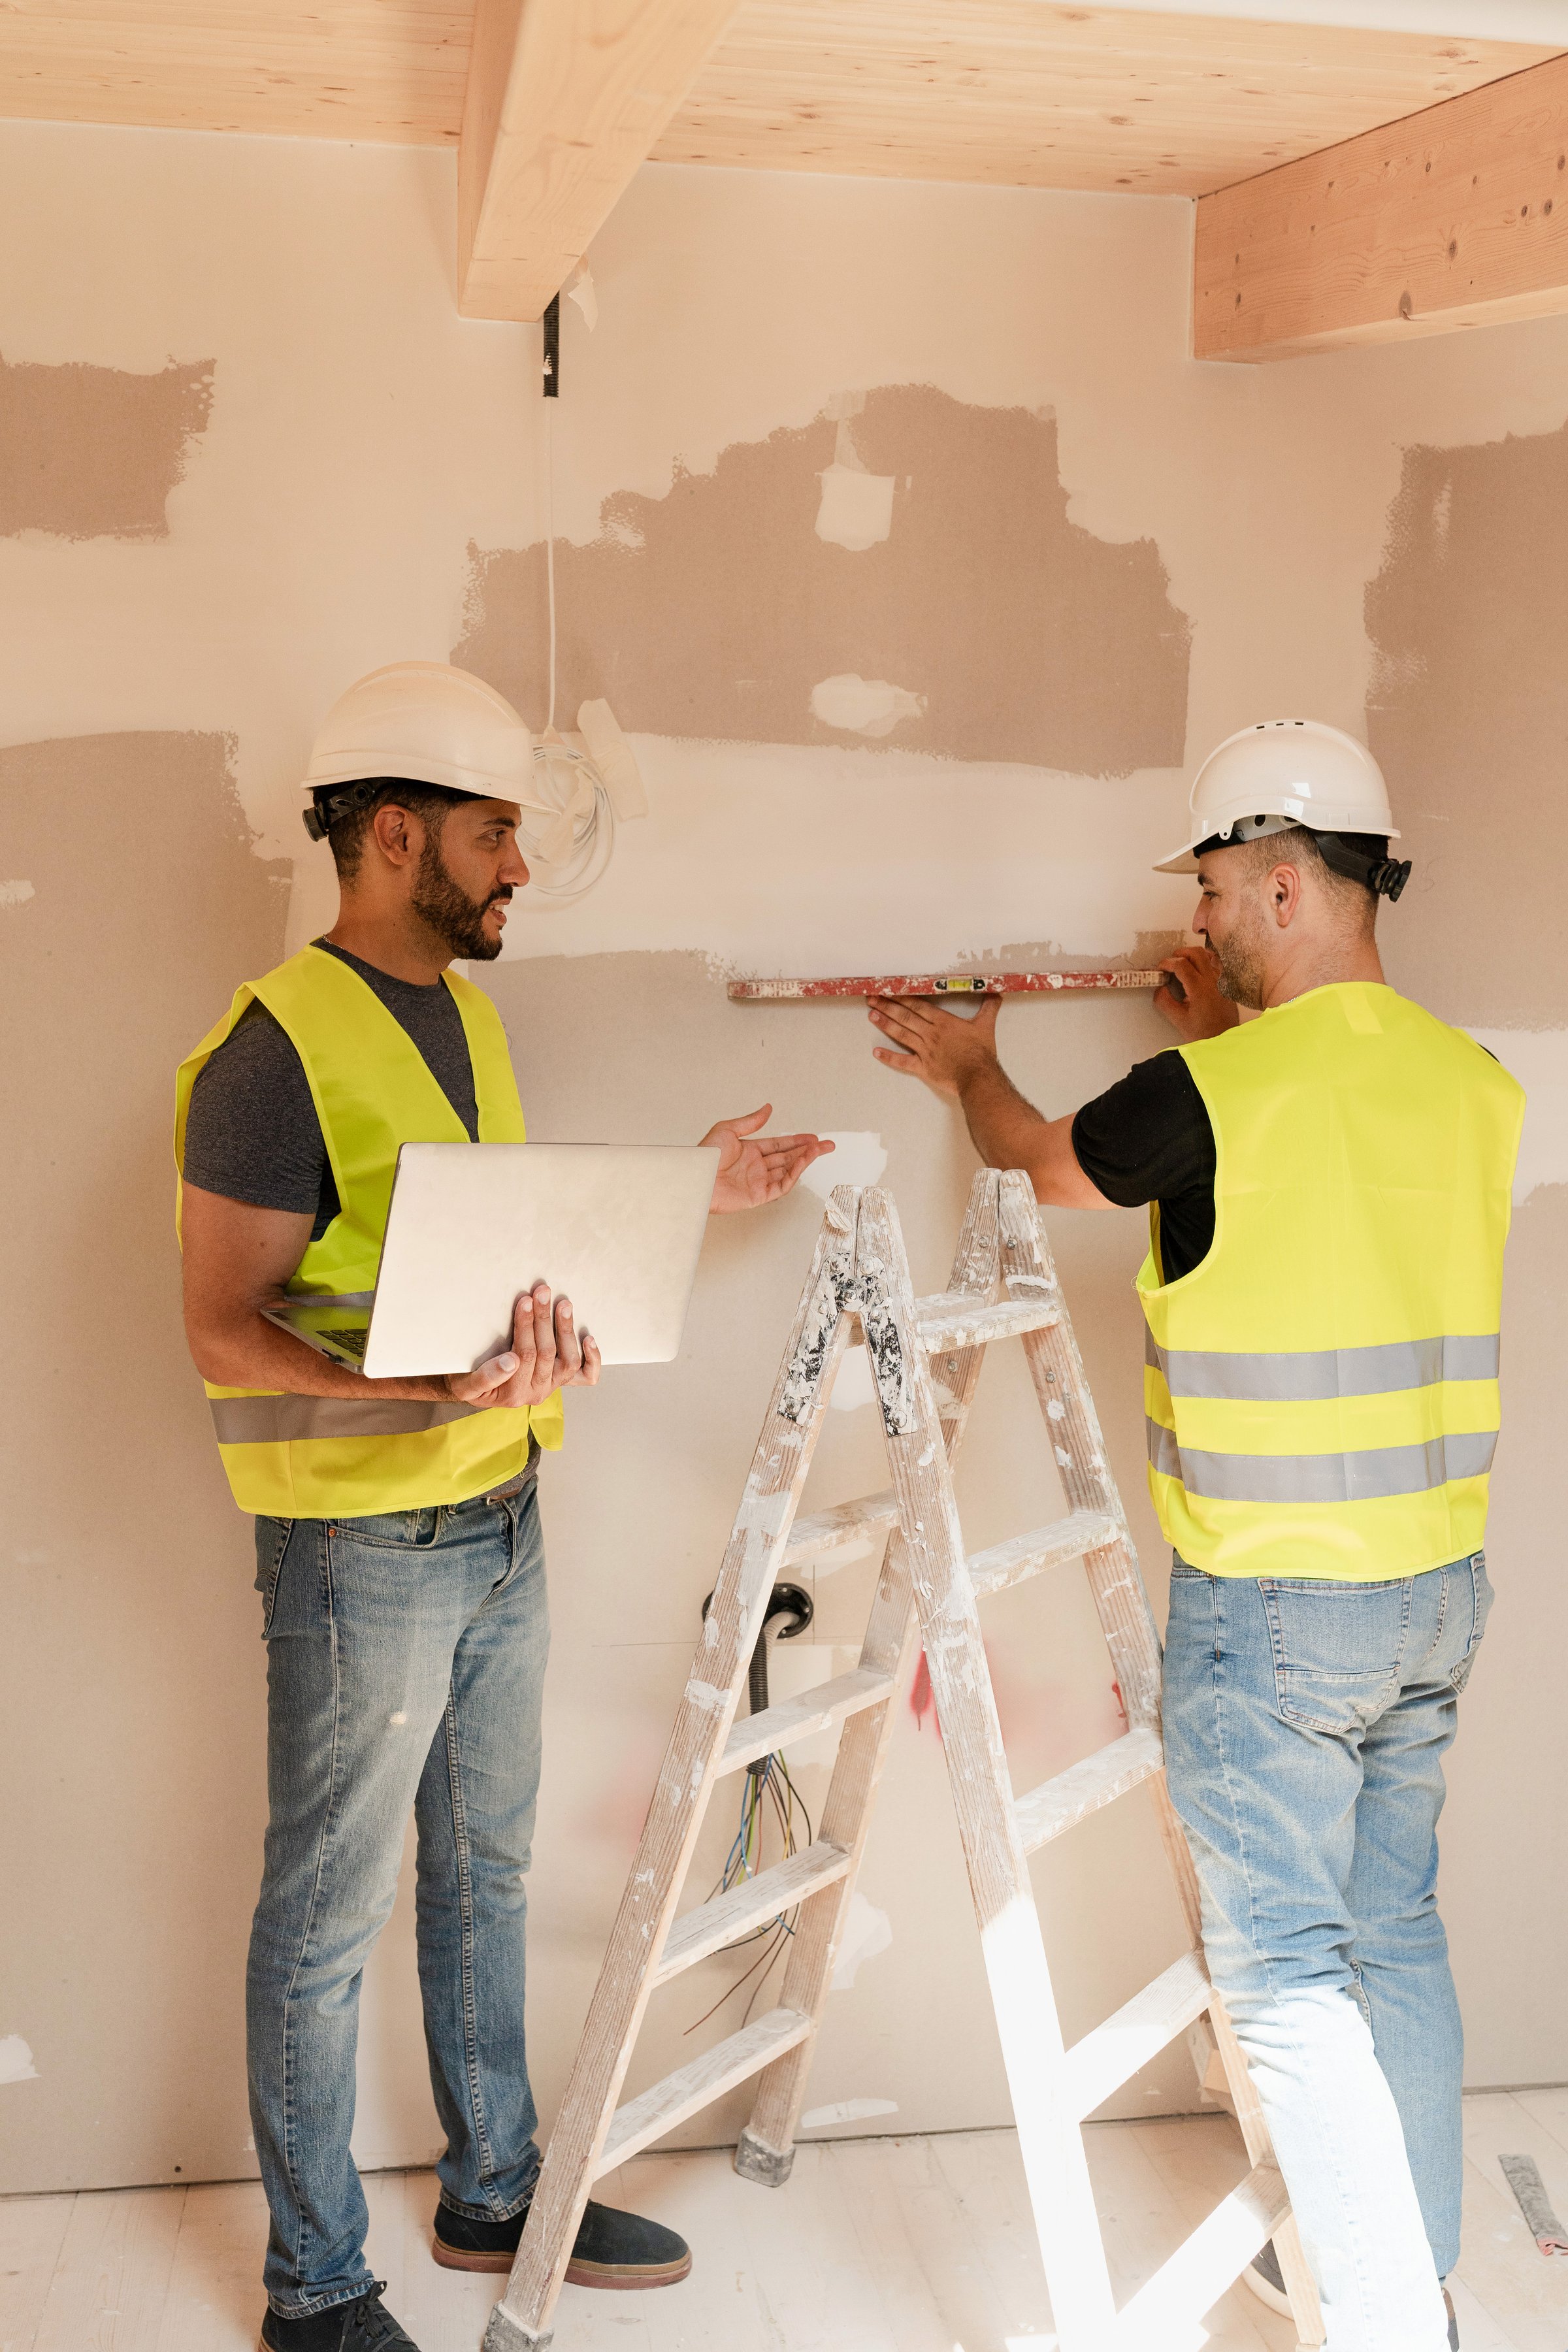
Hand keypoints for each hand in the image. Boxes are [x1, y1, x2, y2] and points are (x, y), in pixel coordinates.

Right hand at [446, 1283, 601, 1407]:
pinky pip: (584, 1375)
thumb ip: (486, 1376)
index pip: (523, 1355)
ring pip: (567, 1360)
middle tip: (541, 1291)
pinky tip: (589, 1337)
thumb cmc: (468, 1380)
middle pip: (545, 1353)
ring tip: (562, 1304)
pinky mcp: (561, 1381)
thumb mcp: (466, 1383)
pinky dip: (591, 1358)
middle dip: (543, 1319)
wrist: (473, 1389)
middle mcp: (535, 1392)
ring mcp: (551, 1387)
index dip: (525, 1326)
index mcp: (512, 1392)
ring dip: (565, 1329)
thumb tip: (510, 1361)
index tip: (524, 1301)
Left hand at [701, 1105, 834, 1212]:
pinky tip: (803, 1164)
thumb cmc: (704, 1156)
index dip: (796, 1141)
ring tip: (818, 1151)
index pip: (779, 1145)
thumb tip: (767, 1109)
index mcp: (748, 1151)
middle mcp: (755, 1166)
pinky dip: (794, 1175)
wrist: (696, 1177)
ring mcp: (757, 1181)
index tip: (812, 1137)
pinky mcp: (757, 1196)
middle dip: (808, 1150)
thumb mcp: (727, 1129)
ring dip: (804, 1161)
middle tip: (826, 1145)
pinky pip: (781, 1186)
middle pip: (787, 1157)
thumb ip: (751, 1121)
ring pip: (787, 1171)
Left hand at [869, 993, 1000, 1096]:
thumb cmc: (981, 1052)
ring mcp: (924, 1050)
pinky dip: (889, 1057)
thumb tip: (997, 992)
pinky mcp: (923, 1067)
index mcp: (942, 1021)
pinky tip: (876, 1052)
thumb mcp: (986, 1025)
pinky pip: (903, 1062)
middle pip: (905, 1016)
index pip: (917, 1005)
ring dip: (885, 1024)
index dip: (901, 996)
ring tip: (871, 1014)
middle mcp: (930, 1033)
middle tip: (871, 998)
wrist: (978, 1077)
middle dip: (887, 1006)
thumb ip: (989, 1007)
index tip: (888, 989)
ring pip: (901, 1034)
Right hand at [1154, 948, 1239, 1042]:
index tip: (1160, 969)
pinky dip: (1206, 961)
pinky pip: (1217, 965)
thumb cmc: (1203, 1033)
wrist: (1225, 1040)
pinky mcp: (1226, 984)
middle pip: (1196, 953)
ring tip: (1184, 964)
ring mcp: (1222, 980)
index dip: (1167, 963)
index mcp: (1199, 988)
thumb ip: (1164, 1002)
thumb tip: (1159, 988)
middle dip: (1180, 953)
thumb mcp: (1178, 1020)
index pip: (1181, 964)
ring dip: (1194, 956)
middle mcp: (1212, 980)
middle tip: (1171, 962)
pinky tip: (1199, 970)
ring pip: (1209, 956)